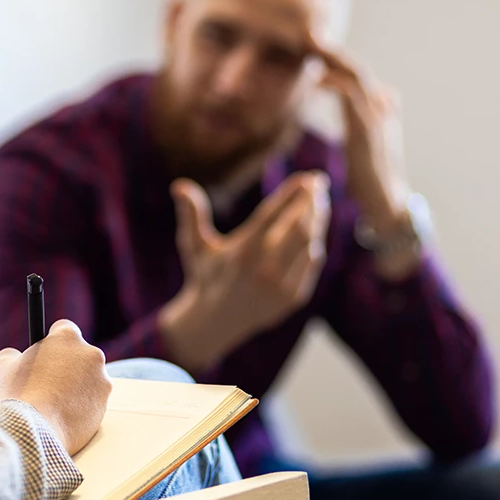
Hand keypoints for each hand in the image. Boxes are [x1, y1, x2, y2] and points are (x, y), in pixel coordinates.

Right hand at [0, 320, 111, 455]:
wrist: (33, 432)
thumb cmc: (16, 396)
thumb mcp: (3, 366)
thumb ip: (13, 355)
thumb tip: (16, 357)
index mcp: (67, 337)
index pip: (64, 328)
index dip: (53, 341)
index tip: (45, 354)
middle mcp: (91, 354)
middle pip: (79, 355)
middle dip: (66, 365)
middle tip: (47, 382)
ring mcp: (101, 380)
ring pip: (88, 379)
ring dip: (75, 387)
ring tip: (53, 403)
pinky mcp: (105, 405)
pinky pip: (92, 401)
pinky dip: (81, 406)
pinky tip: (62, 416)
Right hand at [159, 171, 330, 372]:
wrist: (214, 321)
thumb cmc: (205, 275)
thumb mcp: (193, 246)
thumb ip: (190, 214)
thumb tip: (179, 185)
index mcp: (242, 252)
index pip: (272, 214)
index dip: (292, 193)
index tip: (306, 177)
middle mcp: (263, 269)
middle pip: (297, 226)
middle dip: (311, 201)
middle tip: (318, 182)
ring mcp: (281, 285)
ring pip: (309, 243)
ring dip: (318, 219)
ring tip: (320, 200)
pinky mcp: (293, 298)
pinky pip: (311, 263)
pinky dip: (314, 242)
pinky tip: (315, 227)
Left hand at [308, 34, 408, 231]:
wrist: (385, 202)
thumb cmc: (374, 175)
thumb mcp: (371, 140)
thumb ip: (375, 116)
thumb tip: (385, 92)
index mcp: (378, 109)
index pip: (356, 75)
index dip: (336, 59)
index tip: (312, 46)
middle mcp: (380, 109)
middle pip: (356, 69)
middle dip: (332, 51)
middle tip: (307, 35)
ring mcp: (376, 119)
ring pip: (356, 78)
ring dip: (333, 61)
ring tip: (311, 48)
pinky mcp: (368, 133)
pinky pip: (352, 99)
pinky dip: (335, 84)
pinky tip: (316, 80)